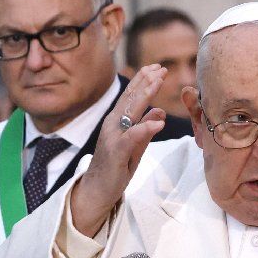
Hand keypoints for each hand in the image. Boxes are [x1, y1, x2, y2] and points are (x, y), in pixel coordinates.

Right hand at [70, 65, 167, 235]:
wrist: (97, 191)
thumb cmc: (115, 168)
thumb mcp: (135, 146)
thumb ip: (145, 129)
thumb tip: (160, 111)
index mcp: (117, 122)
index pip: (132, 97)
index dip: (144, 81)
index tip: (159, 68)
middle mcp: (113, 124)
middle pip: (131, 98)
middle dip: (146, 81)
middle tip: (161, 67)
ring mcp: (113, 137)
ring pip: (130, 112)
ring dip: (145, 95)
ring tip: (159, 81)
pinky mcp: (116, 152)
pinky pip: (132, 137)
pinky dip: (145, 128)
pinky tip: (159, 121)